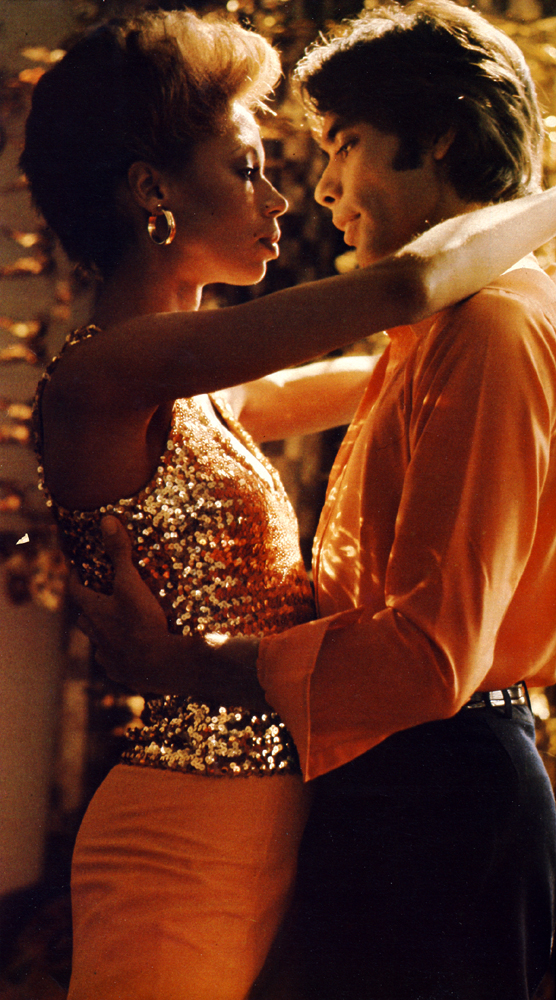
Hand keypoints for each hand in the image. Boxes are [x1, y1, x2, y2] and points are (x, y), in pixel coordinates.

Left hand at [69, 515, 171, 688]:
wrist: (162, 664)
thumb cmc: (143, 622)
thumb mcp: (132, 583)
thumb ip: (120, 553)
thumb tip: (106, 520)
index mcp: (95, 613)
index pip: (76, 592)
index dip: (75, 579)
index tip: (76, 571)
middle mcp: (97, 636)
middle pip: (84, 620)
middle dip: (88, 608)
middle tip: (97, 598)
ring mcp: (109, 658)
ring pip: (99, 643)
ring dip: (103, 634)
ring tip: (116, 628)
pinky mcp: (123, 674)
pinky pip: (115, 664)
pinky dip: (120, 657)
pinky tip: (132, 655)